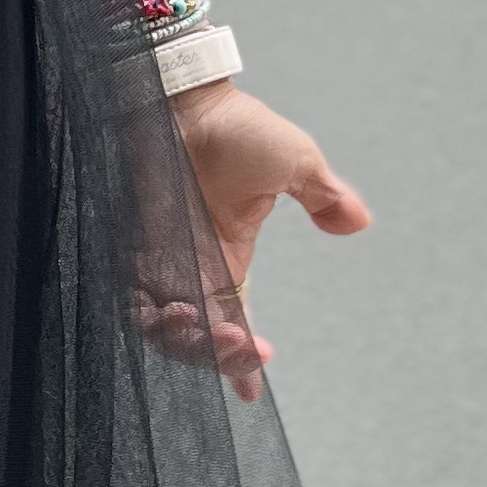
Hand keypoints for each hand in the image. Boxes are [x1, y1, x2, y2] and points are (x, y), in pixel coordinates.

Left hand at [149, 79, 371, 404]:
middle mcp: (188, 271)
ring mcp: (156, 262)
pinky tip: (174, 314)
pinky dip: (151, 320)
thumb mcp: (293, 163)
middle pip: (199, 341)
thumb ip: (323, 197)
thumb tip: (359, 223)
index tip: (253, 391)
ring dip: (188, 343)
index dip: (237, 363)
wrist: (180, 95)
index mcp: (225, 264)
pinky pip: (130, 303)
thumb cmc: (235, 126)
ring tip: (208, 330)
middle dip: (219, 357)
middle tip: (241, 346)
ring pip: (164, 332)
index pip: (232, 327)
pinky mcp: (127, 250)